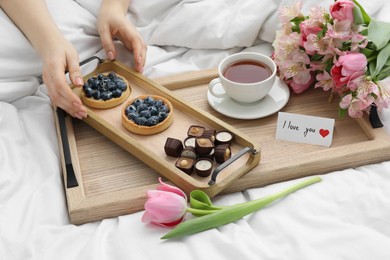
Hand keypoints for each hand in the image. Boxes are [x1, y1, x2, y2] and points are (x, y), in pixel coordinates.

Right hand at [0, 0, 87, 118]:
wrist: (49, 44)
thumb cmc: (61, 48)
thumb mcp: (72, 55)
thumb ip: (75, 70)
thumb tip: (80, 83)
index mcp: (54, 68)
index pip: (61, 85)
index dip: (70, 96)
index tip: (79, 104)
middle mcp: (48, 77)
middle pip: (58, 96)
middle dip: (71, 107)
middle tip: (84, 113)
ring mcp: (47, 81)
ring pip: (55, 99)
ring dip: (68, 109)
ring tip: (80, 115)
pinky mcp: (49, 85)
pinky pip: (55, 98)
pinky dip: (64, 106)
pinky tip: (73, 110)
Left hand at [97, 0, 146, 72]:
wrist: (112, 10)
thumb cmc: (107, 17)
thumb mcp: (103, 29)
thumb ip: (107, 43)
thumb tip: (112, 57)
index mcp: (127, 29)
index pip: (136, 41)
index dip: (138, 52)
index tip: (137, 62)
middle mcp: (134, 34)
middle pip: (142, 47)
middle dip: (142, 59)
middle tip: (139, 71)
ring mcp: (134, 37)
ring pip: (142, 49)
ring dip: (142, 59)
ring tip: (139, 70)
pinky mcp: (133, 41)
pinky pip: (139, 50)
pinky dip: (140, 58)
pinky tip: (137, 65)